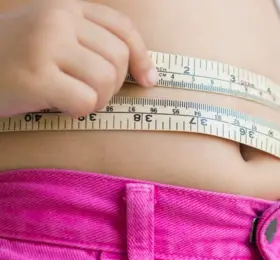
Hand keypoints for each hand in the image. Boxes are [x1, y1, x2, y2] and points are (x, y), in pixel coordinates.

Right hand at [0, 0, 156, 117]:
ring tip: (73, 99)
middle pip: (118, 57)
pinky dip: (80, 111)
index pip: (123, 28)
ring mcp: (45, 45)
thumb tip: (141, 69)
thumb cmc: (10, 56)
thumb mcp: (48, 32)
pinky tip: (60, 106)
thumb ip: (87, 39)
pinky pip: (86, 101)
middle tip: (91, 93)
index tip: (148, 79)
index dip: (142, 57)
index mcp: (65, 6)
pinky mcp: (35, 77)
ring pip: (106, 80)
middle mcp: (58, 19)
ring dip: (97, 99)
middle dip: (114, 84)